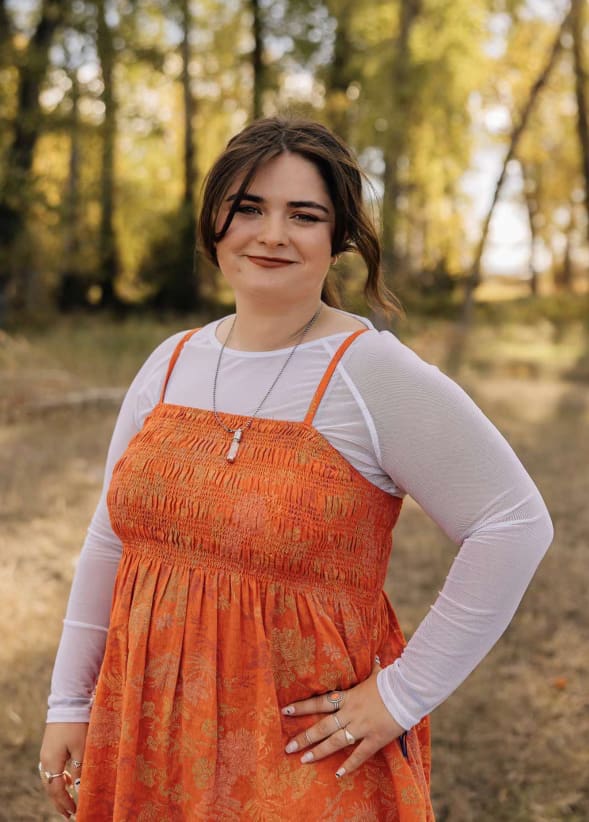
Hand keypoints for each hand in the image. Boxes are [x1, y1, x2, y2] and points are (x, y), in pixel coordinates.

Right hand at [39, 722, 87, 819]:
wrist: (68, 702)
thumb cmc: (77, 724)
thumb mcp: (82, 748)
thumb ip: (80, 769)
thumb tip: (79, 789)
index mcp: (51, 762)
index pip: (57, 790)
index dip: (65, 803)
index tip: (74, 813)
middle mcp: (45, 760)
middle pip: (51, 787)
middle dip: (60, 801)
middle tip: (69, 814)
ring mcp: (46, 753)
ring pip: (50, 778)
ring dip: (59, 791)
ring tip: (69, 801)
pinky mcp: (50, 747)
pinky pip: (52, 769)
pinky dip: (59, 778)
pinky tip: (69, 780)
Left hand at [281, 662, 404, 778]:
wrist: (408, 690)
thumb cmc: (392, 680)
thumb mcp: (376, 673)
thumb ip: (370, 668)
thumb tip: (373, 656)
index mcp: (348, 696)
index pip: (319, 702)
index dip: (302, 707)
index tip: (286, 711)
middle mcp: (350, 712)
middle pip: (322, 726)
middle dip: (304, 737)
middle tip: (288, 747)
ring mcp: (361, 726)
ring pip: (335, 741)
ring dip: (319, 751)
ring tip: (304, 760)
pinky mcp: (375, 738)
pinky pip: (360, 754)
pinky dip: (349, 765)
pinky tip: (338, 774)